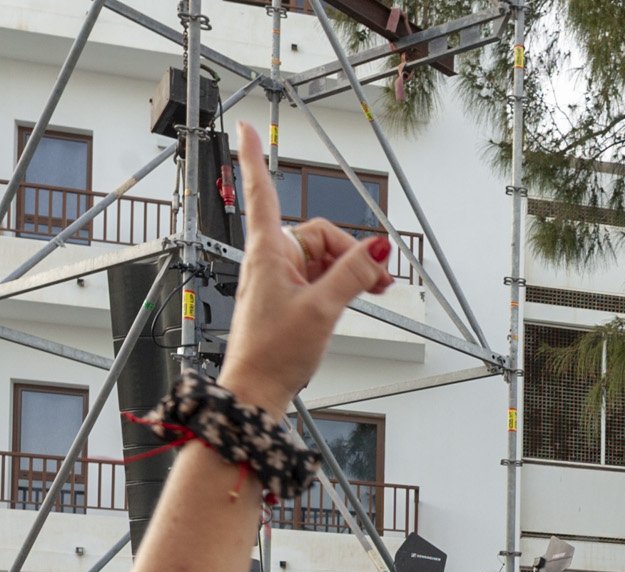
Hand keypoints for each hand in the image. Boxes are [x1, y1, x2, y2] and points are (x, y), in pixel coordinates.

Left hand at [213, 124, 392, 418]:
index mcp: (269, 251)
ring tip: (374, 293)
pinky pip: (319, 277)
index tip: (245, 128)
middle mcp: (271, 258)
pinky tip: (359, 297)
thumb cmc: (274, 352)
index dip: (252, 159)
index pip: (262, 192)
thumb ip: (352, 275)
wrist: (257, 390)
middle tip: (379, 281)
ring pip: (323, 258)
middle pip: (319, 235)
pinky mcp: (287, 296)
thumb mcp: (322, 310)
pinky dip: (341, 284)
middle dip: (351, 253)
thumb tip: (377, 249)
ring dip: (350, 272)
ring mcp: (279, 278)